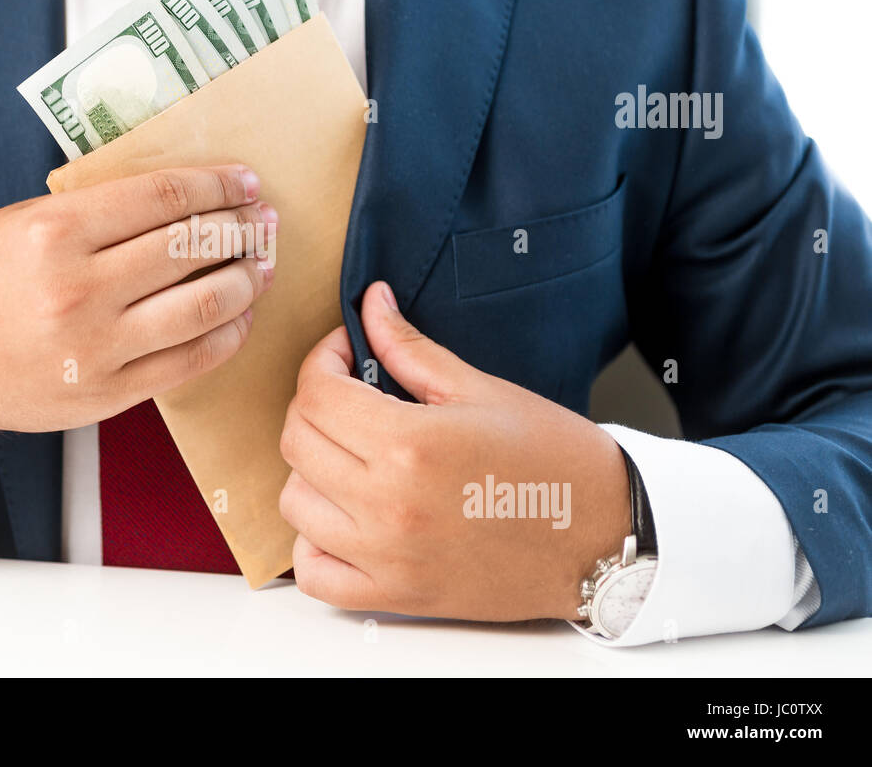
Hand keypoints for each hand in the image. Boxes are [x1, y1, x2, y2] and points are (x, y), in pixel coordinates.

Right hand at [0, 164, 276, 435]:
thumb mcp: (25, 221)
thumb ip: (99, 211)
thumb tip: (184, 200)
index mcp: (56, 233)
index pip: (163, 198)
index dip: (216, 184)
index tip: (243, 181)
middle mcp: (80, 289)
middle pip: (192, 246)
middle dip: (241, 227)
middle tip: (262, 220)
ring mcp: (97, 346)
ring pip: (204, 304)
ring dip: (246, 279)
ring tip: (260, 265)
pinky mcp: (109, 392)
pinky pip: (191, 361)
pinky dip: (227, 334)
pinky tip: (239, 315)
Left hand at [279, 281, 629, 621]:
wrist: (604, 536)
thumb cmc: (555, 462)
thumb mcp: (482, 390)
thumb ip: (410, 349)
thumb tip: (372, 304)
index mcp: (411, 445)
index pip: (318, 393)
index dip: (323, 359)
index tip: (346, 352)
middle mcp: (387, 504)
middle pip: (297, 442)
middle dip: (315, 405)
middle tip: (350, 395)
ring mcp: (387, 556)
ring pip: (294, 503)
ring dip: (311, 470)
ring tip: (352, 454)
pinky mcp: (396, 595)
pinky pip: (315, 573)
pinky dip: (315, 544)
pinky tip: (343, 517)